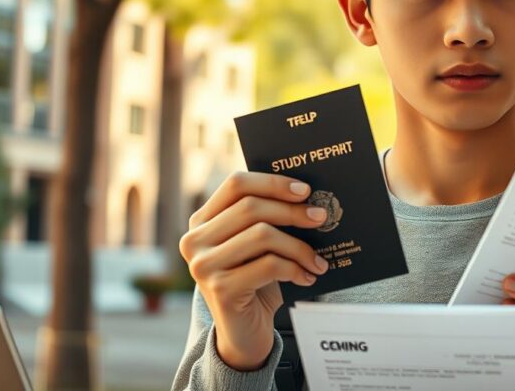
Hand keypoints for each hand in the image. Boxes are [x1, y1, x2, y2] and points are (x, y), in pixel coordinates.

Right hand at [179, 172, 330, 370]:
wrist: (243, 333)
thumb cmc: (254, 282)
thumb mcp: (253, 246)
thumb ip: (264, 219)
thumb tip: (306, 197)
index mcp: (201, 221)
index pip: (236, 185)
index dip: (272, 183)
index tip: (303, 190)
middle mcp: (194, 240)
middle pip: (251, 208)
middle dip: (292, 211)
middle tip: (320, 217)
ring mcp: (203, 265)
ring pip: (263, 235)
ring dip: (299, 246)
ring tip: (317, 259)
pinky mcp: (220, 289)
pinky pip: (269, 265)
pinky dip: (295, 268)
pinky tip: (307, 276)